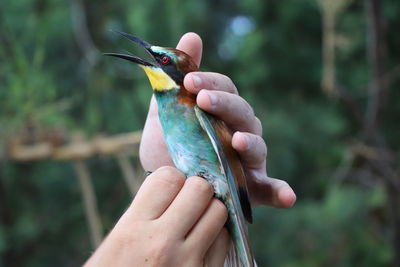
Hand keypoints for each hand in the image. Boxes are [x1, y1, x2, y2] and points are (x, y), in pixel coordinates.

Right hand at [84, 167, 229, 266]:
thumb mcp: (117, 244)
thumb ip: (144, 214)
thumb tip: (173, 188)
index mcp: (132, 230)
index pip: (168, 178)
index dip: (172, 178)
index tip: (170, 188)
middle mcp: (162, 243)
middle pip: (199, 189)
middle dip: (195, 189)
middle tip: (187, 200)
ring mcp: (188, 263)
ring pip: (218, 212)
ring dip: (210, 210)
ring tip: (197, 219)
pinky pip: (224, 241)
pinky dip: (217, 234)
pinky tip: (203, 240)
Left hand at [139, 33, 295, 207]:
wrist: (163, 189)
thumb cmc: (167, 150)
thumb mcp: (168, 112)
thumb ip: (178, 78)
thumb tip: (192, 36)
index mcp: (222, 114)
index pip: (225, 91)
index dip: (211, 82)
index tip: (190, 80)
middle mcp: (239, 133)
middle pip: (242, 113)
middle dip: (225, 105)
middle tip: (204, 99)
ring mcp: (247, 161)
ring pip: (257, 146)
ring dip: (250, 142)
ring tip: (237, 140)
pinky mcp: (251, 189)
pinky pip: (269, 190)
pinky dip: (281, 191)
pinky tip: (288, 197)